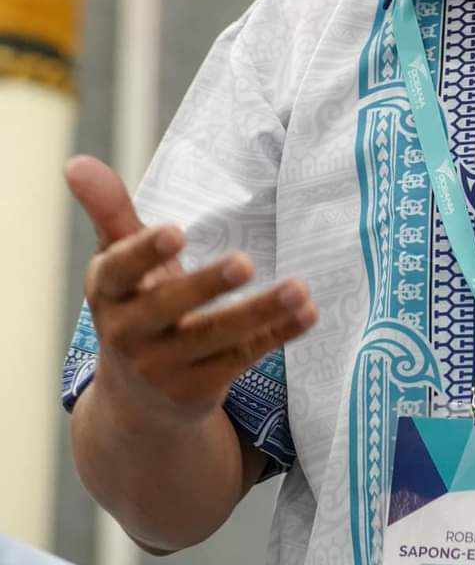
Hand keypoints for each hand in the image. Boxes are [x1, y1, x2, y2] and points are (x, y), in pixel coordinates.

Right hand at [66, 155, 316, 429]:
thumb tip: (76, 161)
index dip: (145, 252)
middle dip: (207, 285)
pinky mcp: (199, 390)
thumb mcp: (119, 264)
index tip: (176, 230)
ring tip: (298, 288)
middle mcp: (130, 334)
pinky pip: (242, 358)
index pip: (120, 272)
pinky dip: (277, 335)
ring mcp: (164, 368)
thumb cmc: (135, 307)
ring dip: (260, 312)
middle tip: (245, 262)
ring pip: (216, 338)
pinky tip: (308, 312)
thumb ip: (109, 211)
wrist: (136, 403)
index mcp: (109, 293)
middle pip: (169, 307)